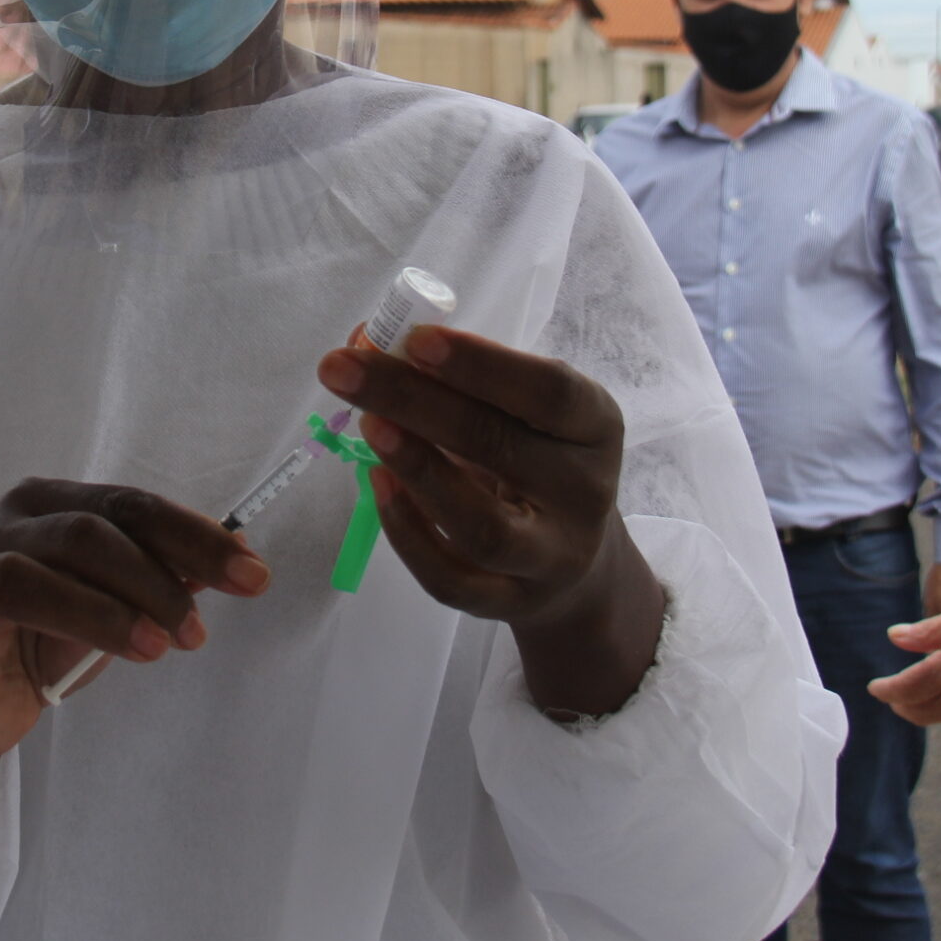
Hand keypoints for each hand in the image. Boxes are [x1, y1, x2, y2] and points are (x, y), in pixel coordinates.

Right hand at [0, 478, 268, 760]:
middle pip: (82, 535)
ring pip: (22, 577)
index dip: (195, 538)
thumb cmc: (55, 638)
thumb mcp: (120, 606)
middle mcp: (3, 527)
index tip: (253, 576)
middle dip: (151, 582)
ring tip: (152, 651)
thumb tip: (240, 560)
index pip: (130, 506)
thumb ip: (167, 577)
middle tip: (195, 634)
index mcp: (51, 504)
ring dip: (95, 613)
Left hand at [318, 326, 663, 716]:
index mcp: (595, 426)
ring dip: (417, 470)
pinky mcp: (512, 603)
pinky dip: (407, 534)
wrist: (575, 562)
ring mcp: (551, 558)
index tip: (414, 338)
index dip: (481, 364)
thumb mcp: (519, 412)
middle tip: (345, 368)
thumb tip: (364, 342)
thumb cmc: (533, 459)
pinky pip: (451, 581)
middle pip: (499, 446)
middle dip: (414, 401)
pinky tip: (374, 483)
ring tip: (367, 424)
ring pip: (480, 526)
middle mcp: (585, 493)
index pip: (548, 392)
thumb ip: (455, 377)